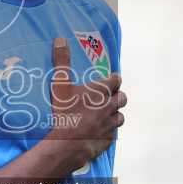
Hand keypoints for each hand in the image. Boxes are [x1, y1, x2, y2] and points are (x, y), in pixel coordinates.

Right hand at [45, 37, 125, 165]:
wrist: (68, 144)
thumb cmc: (65, 112)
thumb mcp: (60, 84)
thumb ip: (62, 62)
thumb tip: (60, 40)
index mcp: (101, 91)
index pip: (116, 80)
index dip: (115, 78)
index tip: (113, 78)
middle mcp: (110, 106)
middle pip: (122, 97)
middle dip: (118, 95)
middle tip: (111, 95)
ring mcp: (110, 124)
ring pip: (120, 117)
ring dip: (115, 114)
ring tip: (107, 114)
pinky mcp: (108, 139)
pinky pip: (113, 134)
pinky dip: (109, 131)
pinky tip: (101, 131)